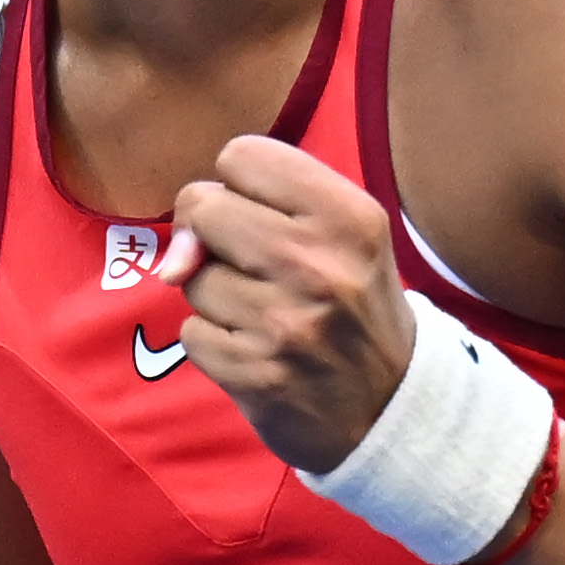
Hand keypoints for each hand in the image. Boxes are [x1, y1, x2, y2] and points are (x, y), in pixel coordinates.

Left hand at [155, 135, 414, 475]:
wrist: (389, 409)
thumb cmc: (353, 307)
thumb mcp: (340, 238)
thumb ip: (255, 209)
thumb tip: (175, 258)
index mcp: (349, 217)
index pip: (242, 155)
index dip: (239, 185)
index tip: (264, 215)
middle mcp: (319, 266)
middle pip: (204, 208)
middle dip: (213, 235)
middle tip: (254, 266)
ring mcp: (285, 324)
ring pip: (191, 277)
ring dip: (215, 296)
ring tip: (265, 314)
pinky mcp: (256, 375)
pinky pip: (192, 333)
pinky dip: (215, 342)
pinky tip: (257, 350)